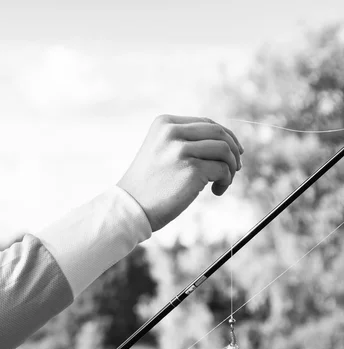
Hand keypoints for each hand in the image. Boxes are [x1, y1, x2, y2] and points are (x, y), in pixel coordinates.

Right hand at [118, 114, 243, 231]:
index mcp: (165, 123)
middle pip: (219, 133)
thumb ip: (183, 142)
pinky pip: (222, 170)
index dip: (225, 137)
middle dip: (233, 150)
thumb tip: (222, 143)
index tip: (234, 151)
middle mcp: (173, 132)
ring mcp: (182, 150)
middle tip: (235, 168)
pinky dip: (226, 181)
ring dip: (231, 167)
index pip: (206, 123)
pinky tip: (216, 191)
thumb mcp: (160, 152)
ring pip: (224, 150)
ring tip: (223, 182)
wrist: (131, 208)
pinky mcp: (192, 169)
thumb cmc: (147, 186)